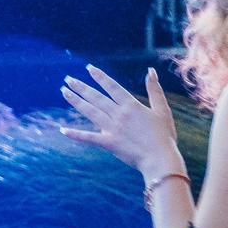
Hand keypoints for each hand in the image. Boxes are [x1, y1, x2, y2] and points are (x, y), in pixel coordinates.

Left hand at [60, 65, 183, 179]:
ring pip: (90, 112)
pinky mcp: (109, 143)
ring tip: (64, 92)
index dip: (99, 76)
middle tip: (67, 79)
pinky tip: (63, 130)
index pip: (112, 86)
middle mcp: (119, 114)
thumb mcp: (162, 110)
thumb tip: (150, 71)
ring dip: (76, 101)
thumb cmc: (164, 136)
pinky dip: (76, 134)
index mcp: (131, 105)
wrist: (161, 159)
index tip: (88, 68)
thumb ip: (155, 90)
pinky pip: (89, 138)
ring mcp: (112, 129)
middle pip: (96, 97)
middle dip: (81, 87)